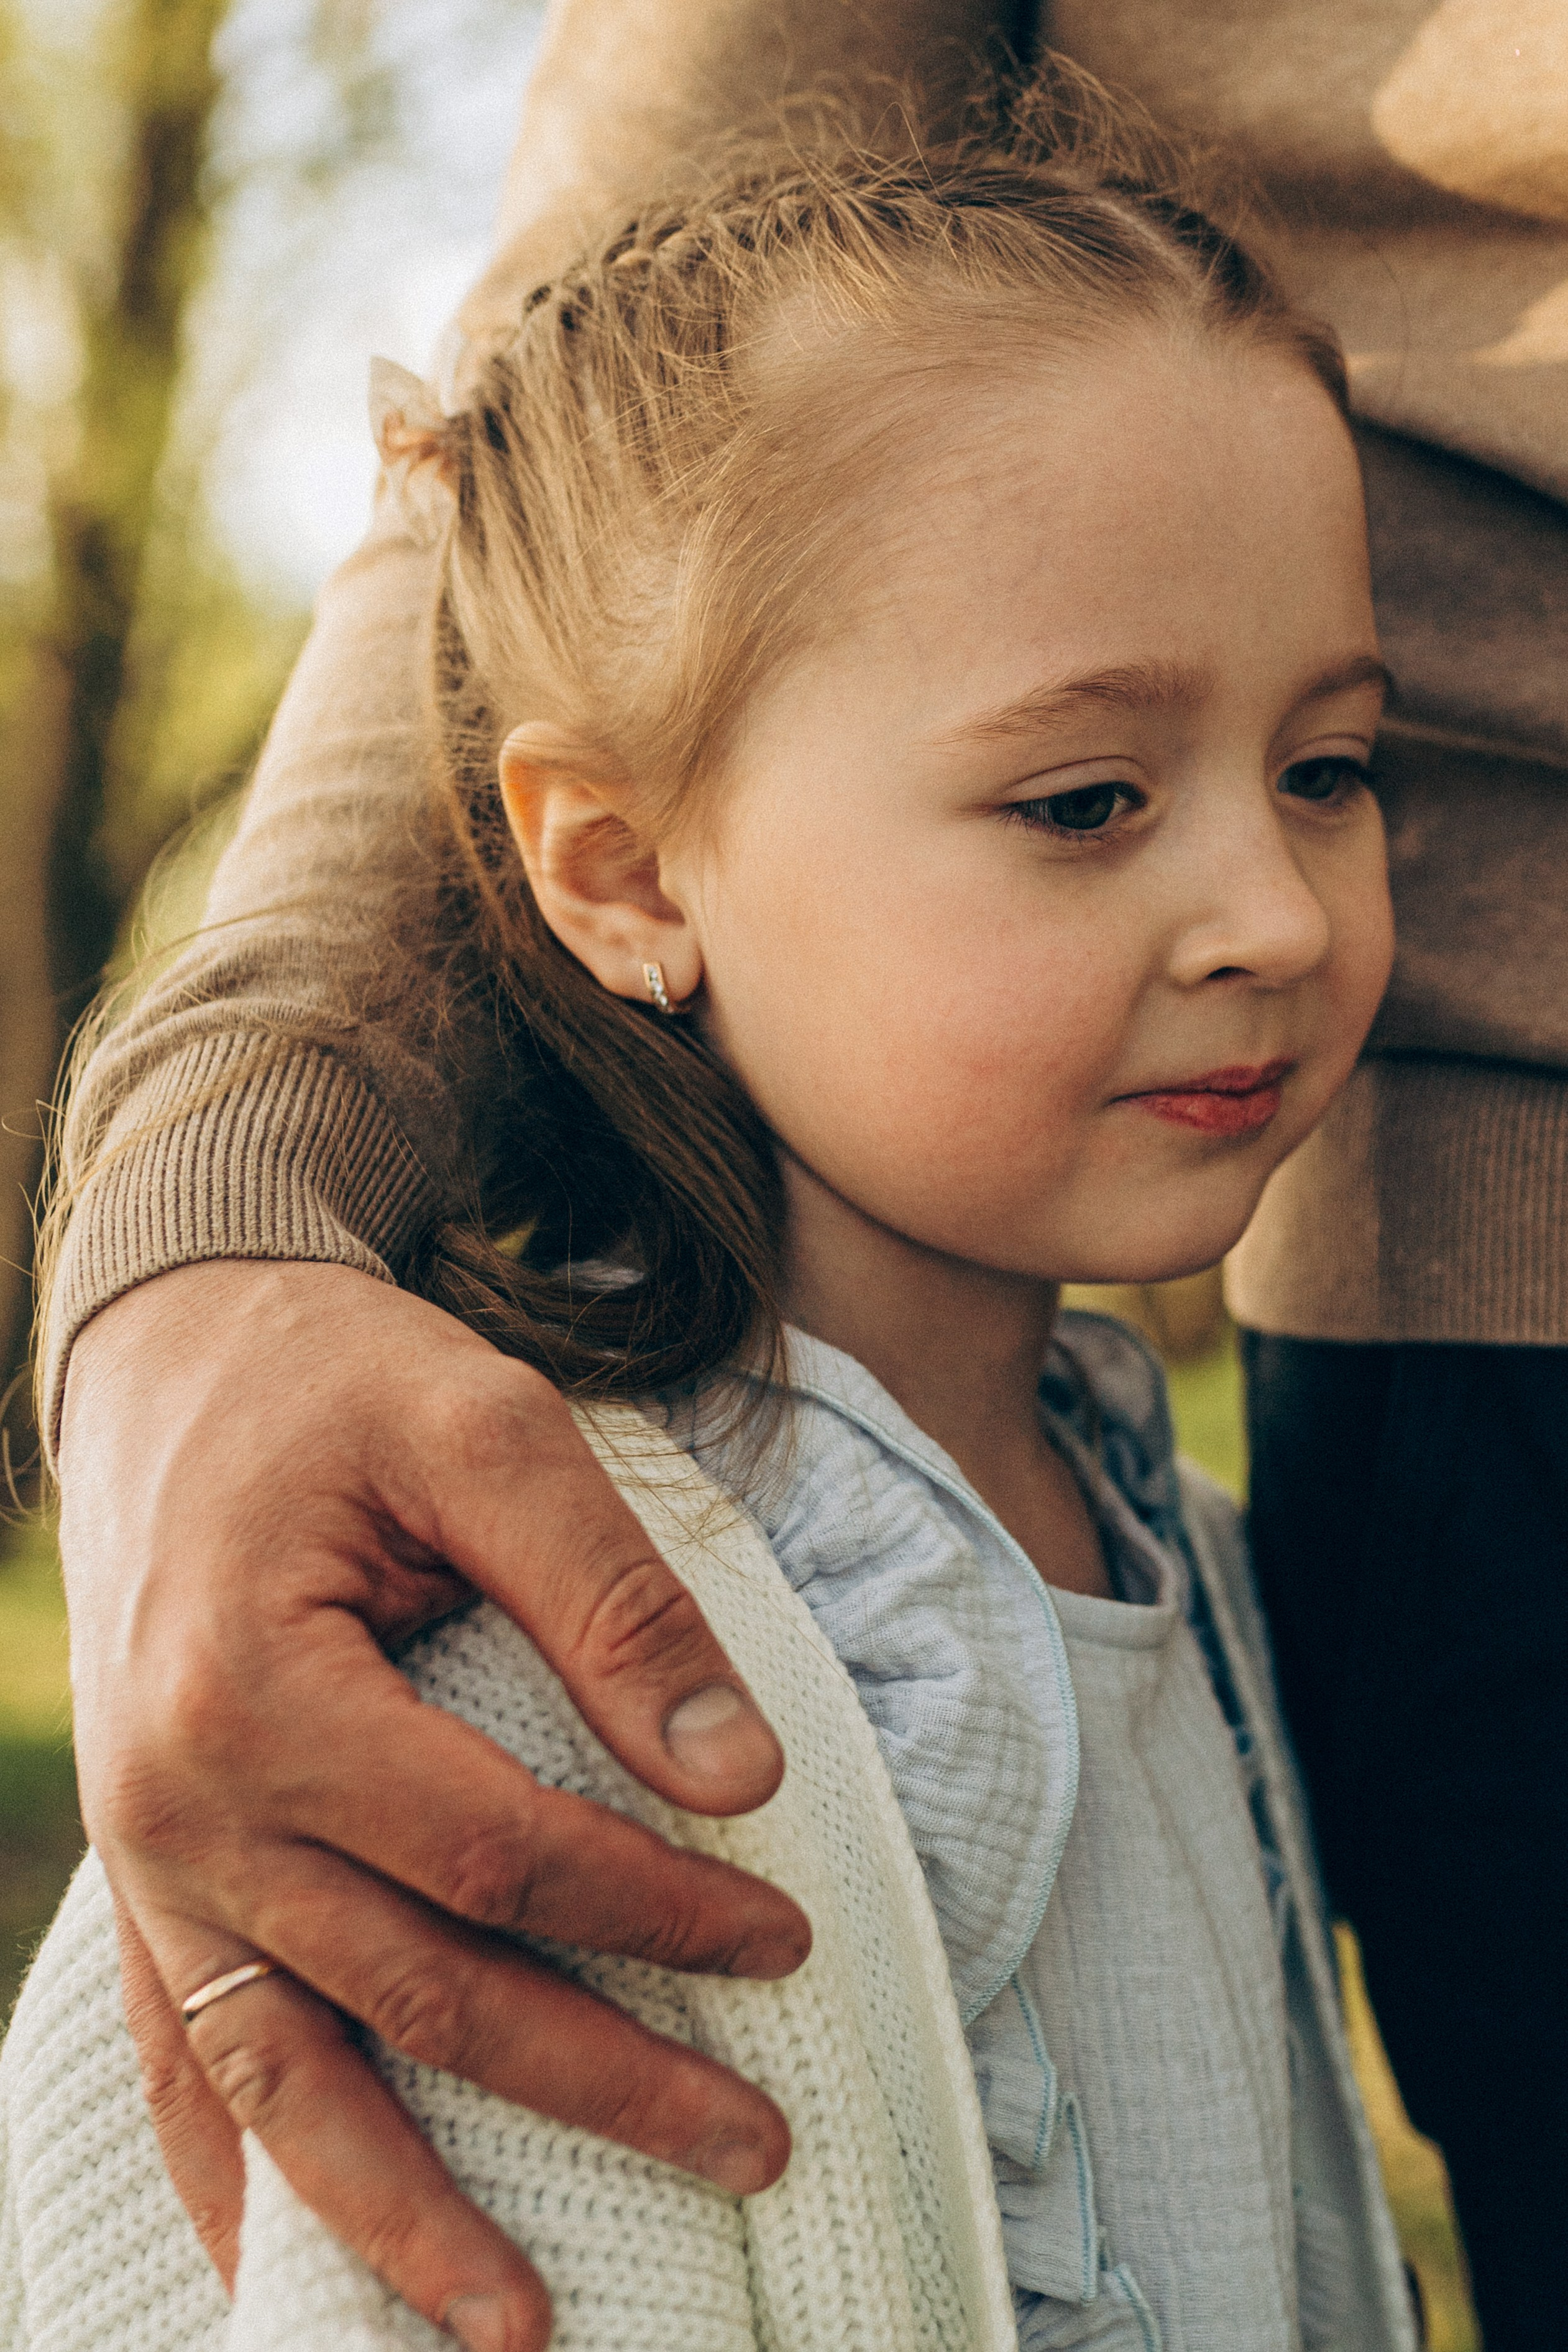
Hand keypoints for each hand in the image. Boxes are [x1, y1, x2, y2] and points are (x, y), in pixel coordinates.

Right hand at [60, 1260, 808, 2351]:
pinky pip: (179, 2055)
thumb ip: (615, 1601)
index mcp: (261, 1690)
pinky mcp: (143, 1867)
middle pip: (415, 1987)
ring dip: (400, 2213)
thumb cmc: (340, 1381)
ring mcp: (147, 1856)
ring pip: (286, 2074)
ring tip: (523, 2330)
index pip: (498, 1854)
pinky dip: (238, 2171)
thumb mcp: (489, 1431)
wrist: (171, 1353)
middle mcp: (181, 1806)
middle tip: (753, 2145)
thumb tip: (739, 1781)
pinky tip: (279, 2277)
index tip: (785, 1939)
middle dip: (595, 2079)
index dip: (654, 1908)